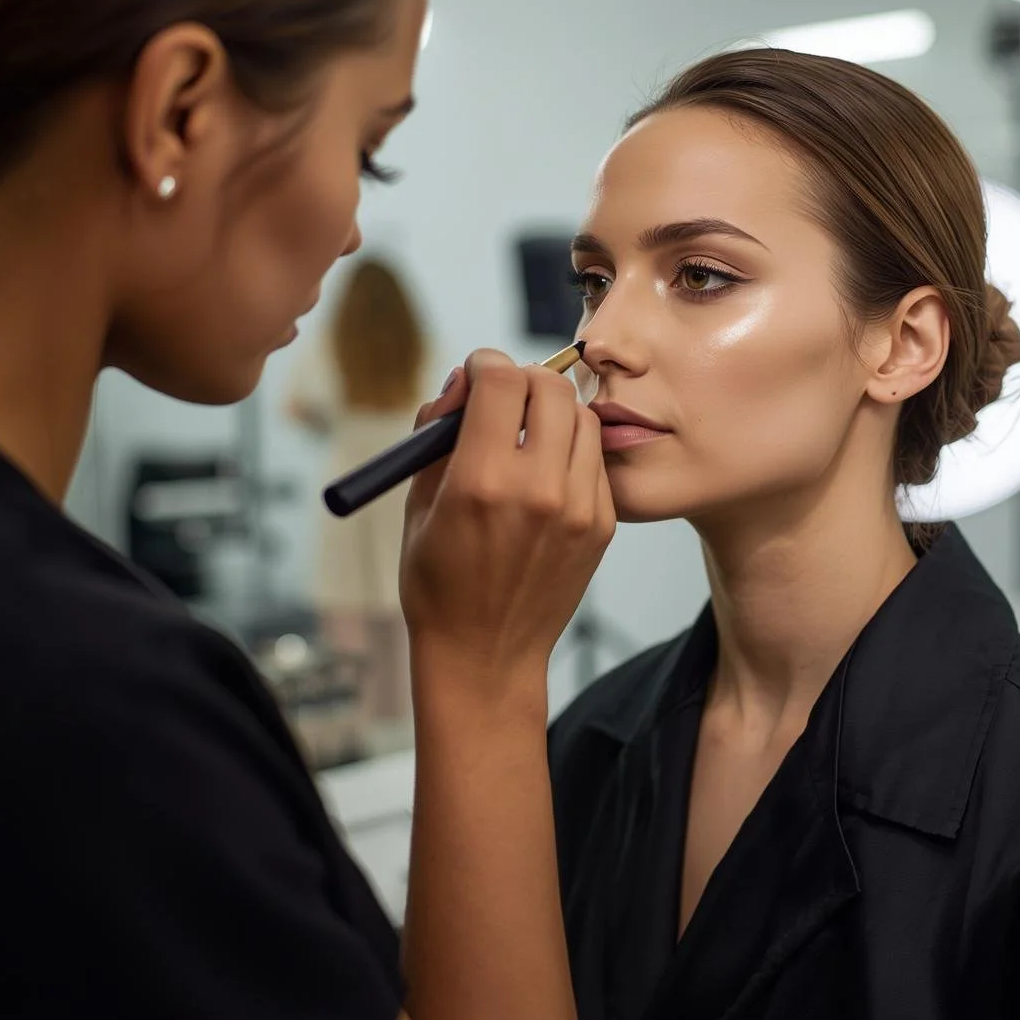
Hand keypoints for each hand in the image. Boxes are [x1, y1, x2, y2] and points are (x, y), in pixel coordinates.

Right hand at [400, 349, 614, 696]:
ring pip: (581, 416)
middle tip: (504, 399)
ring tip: (527, 435)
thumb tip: (463, 381)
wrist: (486, 655)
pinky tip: (546, 471)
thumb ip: (437, 433)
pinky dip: (571, 449)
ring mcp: (578, 509)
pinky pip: (595, 458)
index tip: (476, 375)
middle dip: (522, 378)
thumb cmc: (437, 581)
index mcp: (482, 481)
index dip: (485, 364)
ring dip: (552, 410)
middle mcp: (538, 489)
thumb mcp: (417, 504)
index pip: (502, 380)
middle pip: (550, 387)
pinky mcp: (602, 525)